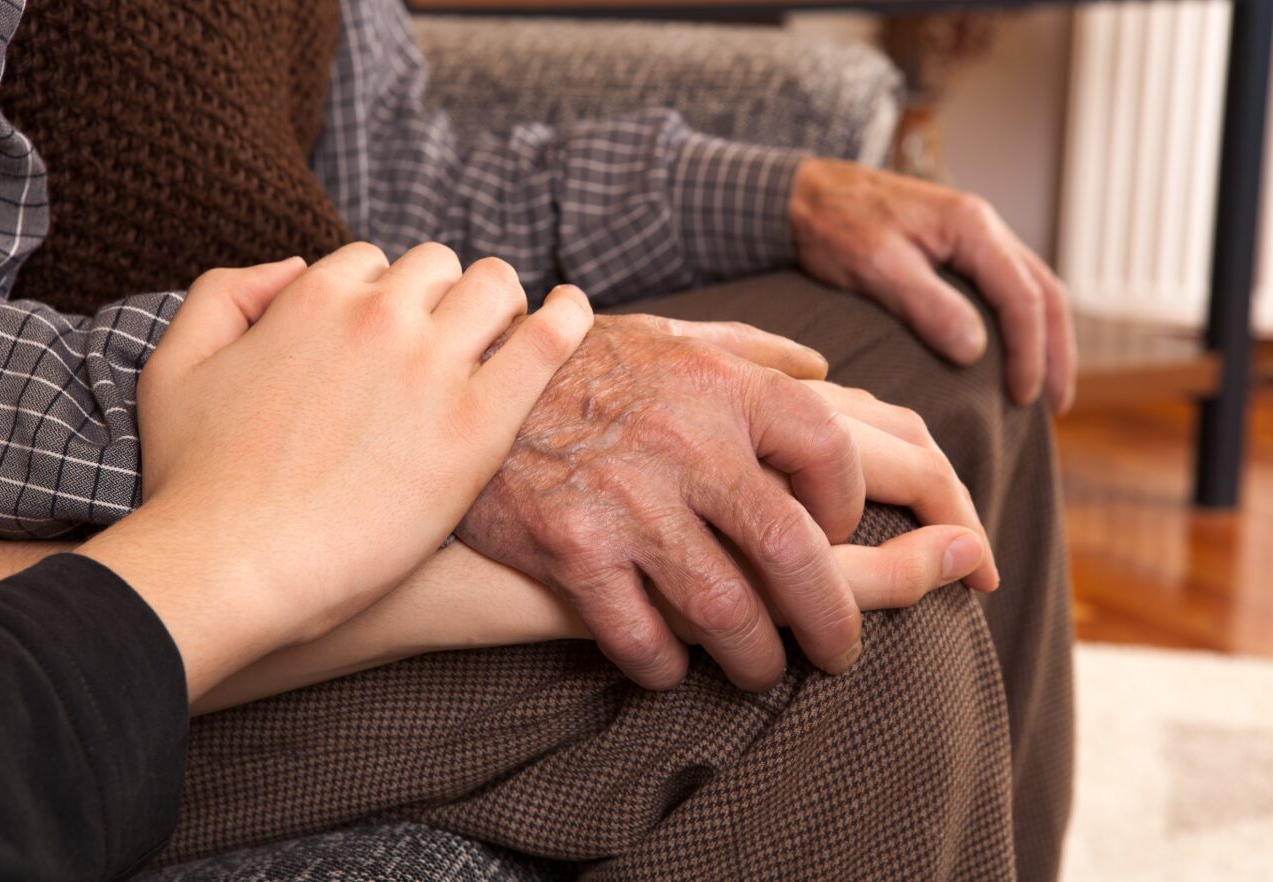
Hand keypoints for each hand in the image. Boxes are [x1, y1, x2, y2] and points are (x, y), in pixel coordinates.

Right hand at [79, 243, 591, 698]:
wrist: (233, 566)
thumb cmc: (194, 483)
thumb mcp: (175, 366)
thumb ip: (225, 294)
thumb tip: (292, 267)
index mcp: (315, 297)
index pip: (375, 262)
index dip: (387, 298)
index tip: (395, 335)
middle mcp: (380, 316)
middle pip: (440, 268)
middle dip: (446, 295)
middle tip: (454, 341)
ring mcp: (433, 366)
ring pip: (496, 289)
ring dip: (502, 303)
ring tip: (507, 336)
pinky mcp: (478, 423)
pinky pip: (546, 341)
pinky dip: (567, 316)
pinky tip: (573, 315)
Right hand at [456, 316, 995, 692]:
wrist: (465, 382)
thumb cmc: (578, 363)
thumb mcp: (668, 332)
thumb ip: (752, 349)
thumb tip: (825, 368)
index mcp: (719, 383)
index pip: (828, 448)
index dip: (848, 503)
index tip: (837, 534)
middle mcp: (683, 439)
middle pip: (791, 549)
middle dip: (829, 618)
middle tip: (837, 652)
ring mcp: (626, 499)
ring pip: (723, 609)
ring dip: (753, 657)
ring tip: (757, 670)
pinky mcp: (570, 547)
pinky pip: (638, 635)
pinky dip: (664, 664)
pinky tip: (669, 665)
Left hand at [789, 157, 1076, 412]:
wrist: (804, 195)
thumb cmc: (834, 226)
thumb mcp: (876, 267)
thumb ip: (927, 305)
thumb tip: (975, 351)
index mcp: (972, 226)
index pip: (1022, 296)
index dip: (1029, 351)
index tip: (1021, 397)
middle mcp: (983, 228)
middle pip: (1044, 292)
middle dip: (1056, 351)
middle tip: (1056, 405)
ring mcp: (972, 238)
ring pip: (1031, 289)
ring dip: (1045, 339)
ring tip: (1045, 390)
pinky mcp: (955, 251)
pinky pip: (1004, 289)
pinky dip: (1019, 324)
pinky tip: (1009, 356)